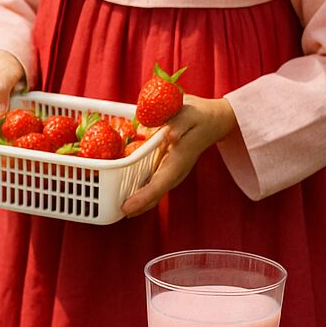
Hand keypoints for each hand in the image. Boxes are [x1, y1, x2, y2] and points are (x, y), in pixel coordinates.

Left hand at [121, 96, 237, 217]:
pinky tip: (124, 197)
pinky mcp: (167, 171)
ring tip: (114, 210)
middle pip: (154, 196)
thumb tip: (170, 135)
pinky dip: (139, 194)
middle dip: (135, 206)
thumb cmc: (198, 116)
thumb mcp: (188, 113)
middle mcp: (175, 172)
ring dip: (136, 204)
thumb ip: (178, 124)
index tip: (127, 208)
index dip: (142, 197)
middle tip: (112, 213)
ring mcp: (172, 174)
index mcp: (178, 160)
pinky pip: (153, 186)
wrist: (212, 122)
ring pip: (153, 194)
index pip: (160, 183)